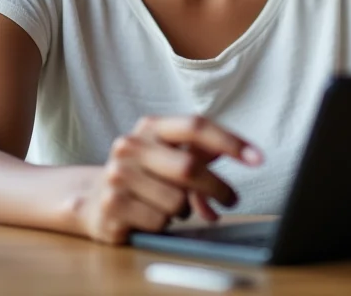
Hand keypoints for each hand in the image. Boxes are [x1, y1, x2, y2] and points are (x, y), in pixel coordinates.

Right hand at [76, 115, 261, 244]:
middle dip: (218, 187)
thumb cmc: (145, 174)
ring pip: (177, 201)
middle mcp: (131, 145)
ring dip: (186, 210)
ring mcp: (117, 175)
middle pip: (189, 166)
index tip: (257, 158)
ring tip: (173, 206)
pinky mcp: (111, 206)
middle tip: (231, 199)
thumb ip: (203, 151)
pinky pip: (159, 222)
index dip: (229, 141)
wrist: (93, 198)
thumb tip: (245, 154)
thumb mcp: (169, 153)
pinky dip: (166, 225)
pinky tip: (153, 217)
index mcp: (151, 126)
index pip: (196, 126)